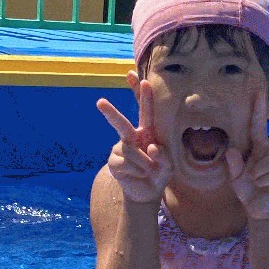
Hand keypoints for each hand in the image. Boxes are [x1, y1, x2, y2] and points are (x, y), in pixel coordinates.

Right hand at [97, 73, 170, 203]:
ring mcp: (120, 149)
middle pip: (120, 124)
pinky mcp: (114, 162)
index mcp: (147, 132)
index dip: (140, 93)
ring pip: (130, 151)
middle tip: (100, 102)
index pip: (144, 110)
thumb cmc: (159, 173)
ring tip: (149, 170)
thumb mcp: (168, 165)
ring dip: (145, 163)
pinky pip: (126, 163)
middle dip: (110, 113)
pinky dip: (137, 171)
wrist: (146, 192)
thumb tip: (151, 146)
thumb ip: (165, 156)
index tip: (135, 76)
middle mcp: (131, 137)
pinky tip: (138, 175)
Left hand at [227, 85, 268, 221]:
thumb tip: (232, 150)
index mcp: (260, 149)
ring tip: (256, 181)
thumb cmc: (248, 189)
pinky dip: (264, 181)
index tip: (259, 93)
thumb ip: (233, 165)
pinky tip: (264, 186)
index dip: (258, 111)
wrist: (258, 209)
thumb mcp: (235, 178)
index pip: (258, 127)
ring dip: (257, 173)